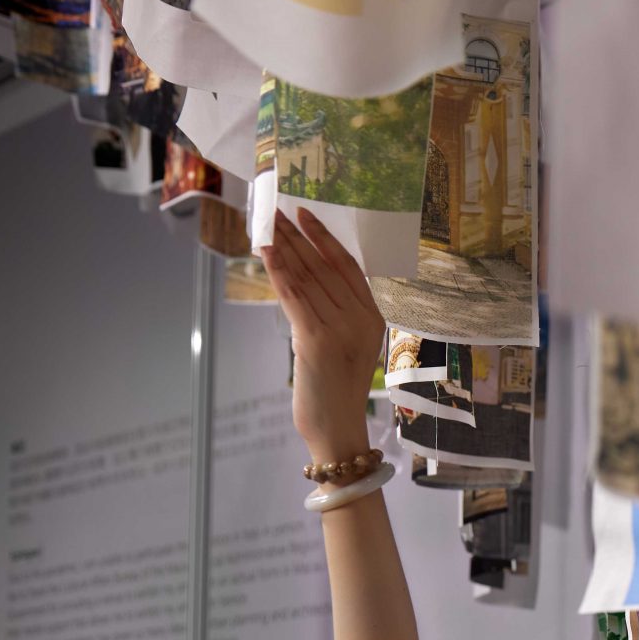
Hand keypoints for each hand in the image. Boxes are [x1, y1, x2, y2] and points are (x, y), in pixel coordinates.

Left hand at [263, 207, 385, 463]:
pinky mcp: (315, 340)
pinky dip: (277, 270)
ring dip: (283, 247)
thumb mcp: (346, 346)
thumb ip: (335, 313)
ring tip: (266, 224)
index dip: (324, 238)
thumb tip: (304, 278)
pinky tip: (265, 251)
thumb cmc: (337, 390)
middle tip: (276, 210)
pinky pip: (293, 296)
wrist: (337, 429)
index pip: (348, 267)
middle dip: (296, 236)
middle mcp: (360, 319)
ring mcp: (340, 329)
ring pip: (307, 277)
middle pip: (324, 266)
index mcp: (373, 318)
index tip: (304, 215)